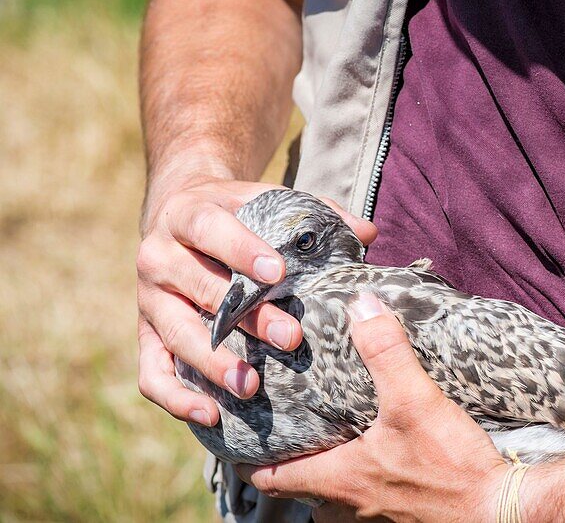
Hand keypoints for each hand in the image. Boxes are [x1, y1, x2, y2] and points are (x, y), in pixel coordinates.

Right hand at [136, 174, 376, 426]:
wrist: (178, 214)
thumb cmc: (237, 213)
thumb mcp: (268, 201)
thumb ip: (317, 212)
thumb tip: (368, 232)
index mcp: (188, 214)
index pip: (211, 229)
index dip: (242, 251)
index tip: (278, 274)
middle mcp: (160, 257)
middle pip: (202, 289)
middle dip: (247, 317)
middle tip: (291, 338)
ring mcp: (149, 300)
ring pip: (177, 334)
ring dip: (214, 364)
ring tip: (252, 386)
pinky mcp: (145, 335)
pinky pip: (151, 372)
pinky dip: (175, 398)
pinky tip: (211, 414)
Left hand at [238, 293, 509, 521]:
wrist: (500, 511)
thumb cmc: (453, 467)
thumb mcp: (415, 400)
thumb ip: (385, 352)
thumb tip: (360, 305)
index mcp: (340, 479)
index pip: (273, 478)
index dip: (253, 460)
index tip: (242, 437)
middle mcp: (351, 506)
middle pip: (303, 492)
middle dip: (294, 465)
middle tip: (292, 432)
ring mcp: (379, 518)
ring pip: (337, 504)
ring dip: (331, 478)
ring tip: (337, 444)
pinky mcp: (407, 518)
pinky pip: (371, 506)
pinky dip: (367, 485)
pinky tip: (386, 461)